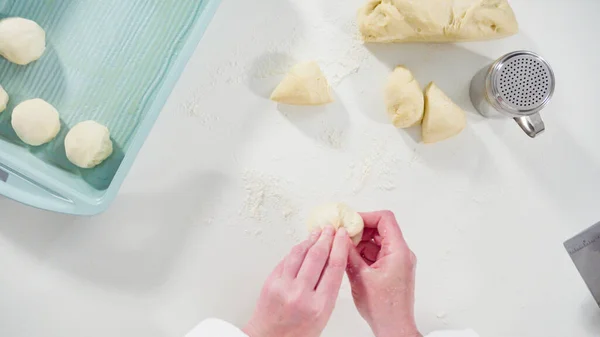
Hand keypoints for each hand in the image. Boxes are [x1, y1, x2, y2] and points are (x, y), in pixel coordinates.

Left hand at [244, 226, 351, 336]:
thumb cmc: (299, 332)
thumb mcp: (322, 315)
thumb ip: (328, 289)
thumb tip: (332, 260)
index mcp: (319, 305)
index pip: (334, 267)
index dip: (340, 247)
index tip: (343, 236)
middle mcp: (301, 294)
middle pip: (317, 256)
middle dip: (326, 238)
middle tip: (332, 228)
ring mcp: (283, 286)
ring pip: (299, 253)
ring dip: (311, 239)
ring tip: (318, 231)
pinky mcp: (271, 282)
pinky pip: (286, 260)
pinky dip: (297, 250)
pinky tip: (303, 244)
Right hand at [346, 211, 420, 336]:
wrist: (393, 328)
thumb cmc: (383, 309)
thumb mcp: (360, 276)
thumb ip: (348, 253)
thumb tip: (340, 237)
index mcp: (398, 251)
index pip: (385, 219)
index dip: (365, 216)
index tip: (349, 221)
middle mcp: (401, 254)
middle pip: (381, 229)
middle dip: (360, 230)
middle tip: (342, 235)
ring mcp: (397, 262)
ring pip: (377, 242)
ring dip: (360, 243)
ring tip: (343, 249)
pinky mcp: (392, 270)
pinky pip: (377, 254)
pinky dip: (363, 254)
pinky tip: (350, 260)